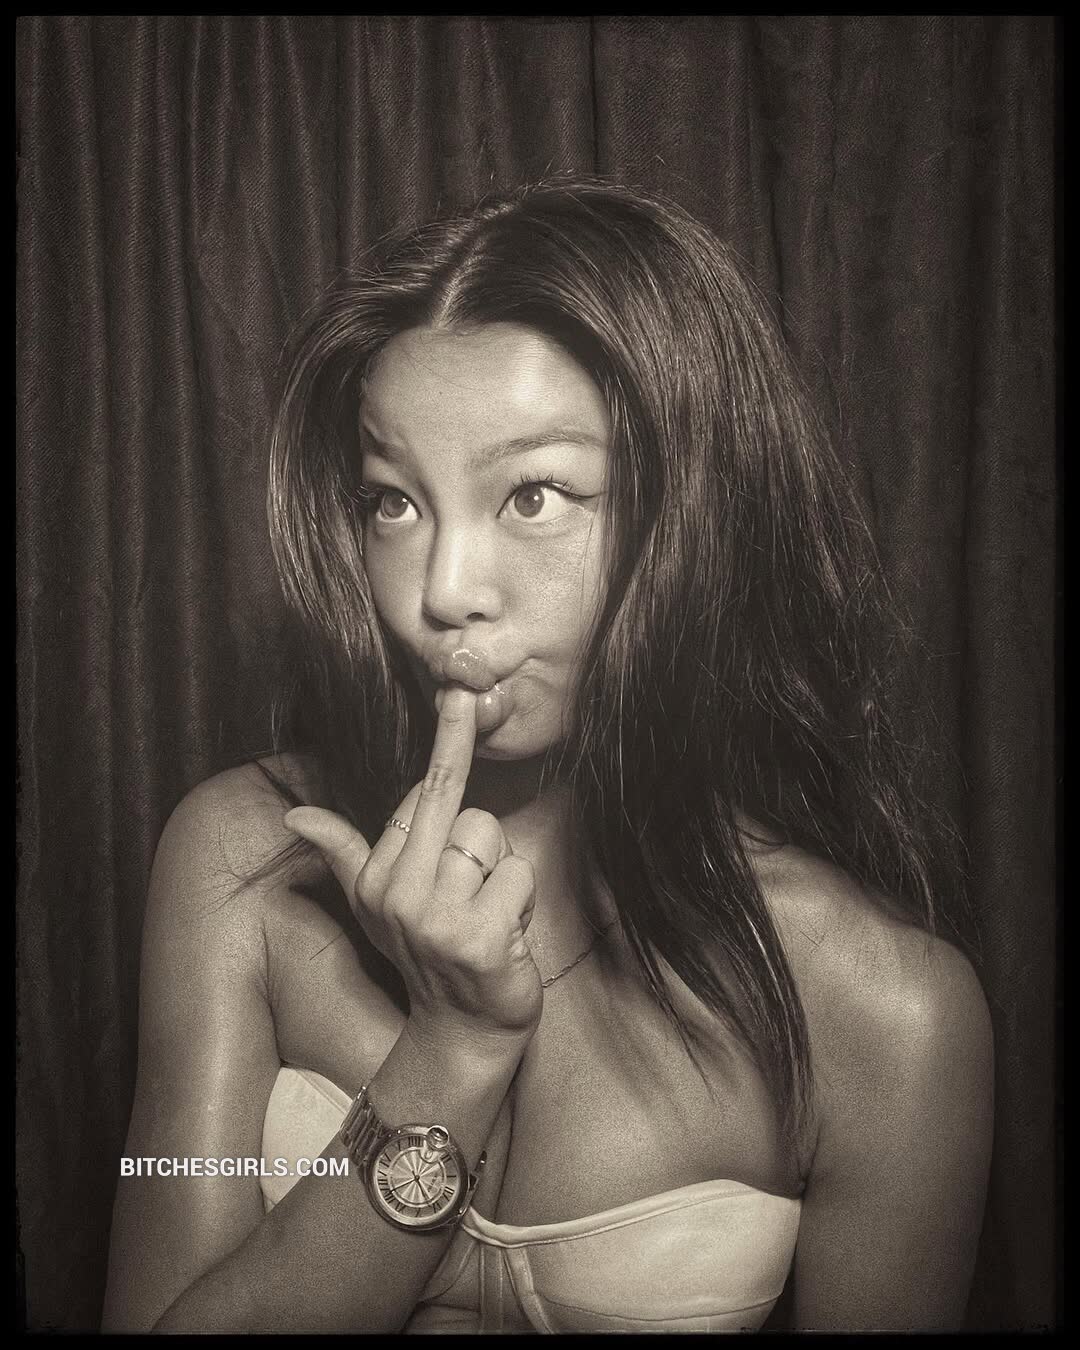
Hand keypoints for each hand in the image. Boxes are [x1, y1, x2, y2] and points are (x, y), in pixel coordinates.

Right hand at [283, 687, 542, 1054]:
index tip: (458, 688)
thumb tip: (294, 816)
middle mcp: (397, 894)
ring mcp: (436, 918)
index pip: (420, 791)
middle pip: (460, 808)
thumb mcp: (373, 904)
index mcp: (375, 876)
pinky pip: (520, 876)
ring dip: (502, 878)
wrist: (462, 1032)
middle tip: (468, 885)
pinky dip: (521, 903)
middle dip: (477, 831)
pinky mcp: (479, 938)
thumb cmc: (426, 953)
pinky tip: (502, 935)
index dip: (447, 739)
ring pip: (495, 841)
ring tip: (484, 914)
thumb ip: (342, 851)